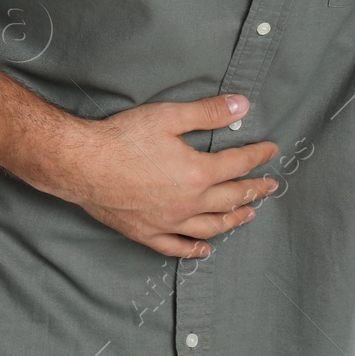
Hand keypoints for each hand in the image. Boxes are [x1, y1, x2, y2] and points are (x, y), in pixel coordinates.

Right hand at [44, 93, 279, 257]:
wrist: (83, 164)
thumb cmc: (124, 138)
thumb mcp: (169, 116)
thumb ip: (209, 112)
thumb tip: (242, 106)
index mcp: (198, 174)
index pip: (237, 165)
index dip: (257, 157)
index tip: (271, 151)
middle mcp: (188, 203)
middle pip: (230, 198)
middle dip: (253, 191)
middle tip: (270, 187)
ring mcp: (168, 222)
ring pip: (210, 226)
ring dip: (233, 220)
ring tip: (248, 215)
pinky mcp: (146, 233)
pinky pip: (176, 247)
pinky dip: (194, 249)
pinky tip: (205, 249)